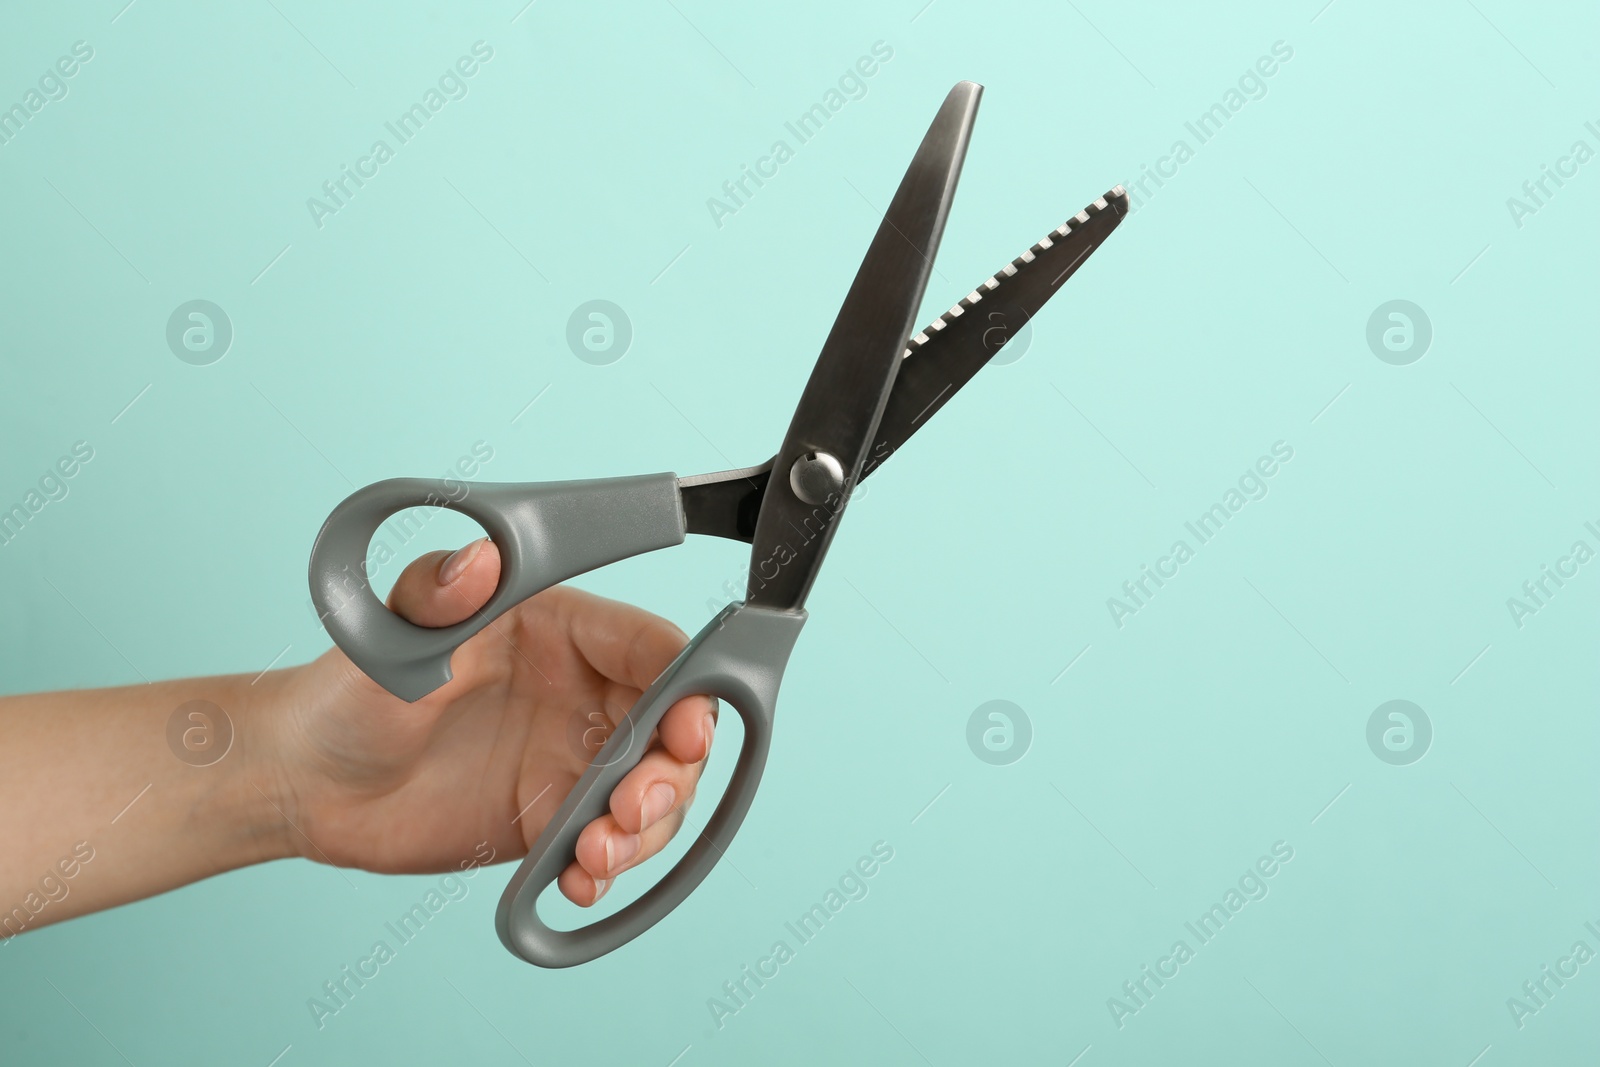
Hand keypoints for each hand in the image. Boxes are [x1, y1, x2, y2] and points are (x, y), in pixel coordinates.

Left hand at [263, 538, 714, 904]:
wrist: (303, 781)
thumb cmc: (348, 689)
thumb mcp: (390, 636)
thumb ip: (436, 592)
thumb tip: (480, 558)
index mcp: (561, 631)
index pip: (652, 648)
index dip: (689, 684)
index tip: (686, 728)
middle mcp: (580, 694)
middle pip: (670, 729)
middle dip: (671, 773)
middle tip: (630, 807)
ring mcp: (570, 761)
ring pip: (650, 793)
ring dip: (644, 831)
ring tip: (595, 855)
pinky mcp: (551, 820)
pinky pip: (606, 844)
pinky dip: (607, 869)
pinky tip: (580, 881)